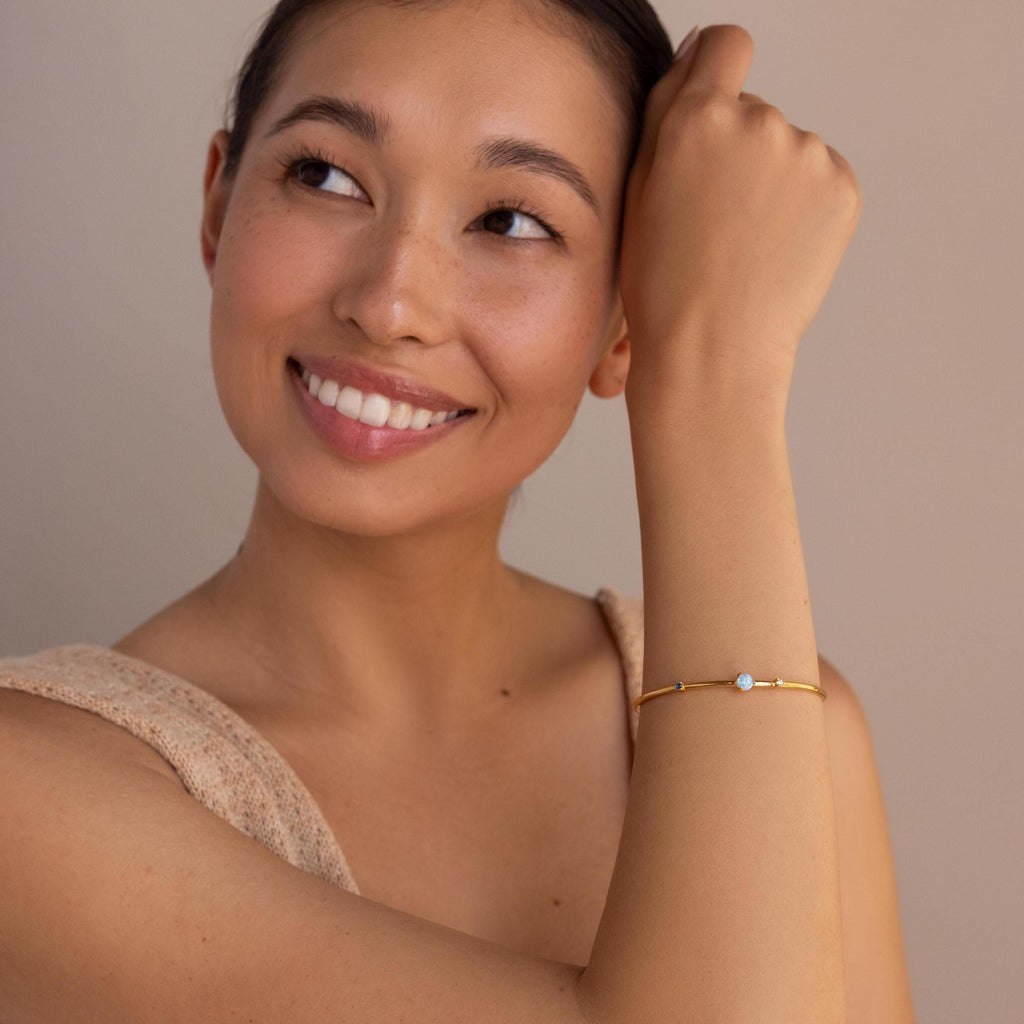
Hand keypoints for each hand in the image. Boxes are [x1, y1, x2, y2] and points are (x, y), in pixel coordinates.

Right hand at [619, 25, 862, 409]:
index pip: (724, 46)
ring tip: (742, 246)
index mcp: (699, 119)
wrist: (712, 352)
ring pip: (786, 150)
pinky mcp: (842, 188)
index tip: (711, 111)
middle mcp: (761, 123)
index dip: (715, 70)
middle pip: (752, 112)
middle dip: (734, 152)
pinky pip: (819, 178)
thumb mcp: (636, 192)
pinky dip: (800, 207)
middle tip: (712, 222)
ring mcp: (809, 155)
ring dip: (768, 183)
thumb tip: (699, 49)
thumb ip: (665, 110)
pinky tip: (772, 250)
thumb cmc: (661, 285)